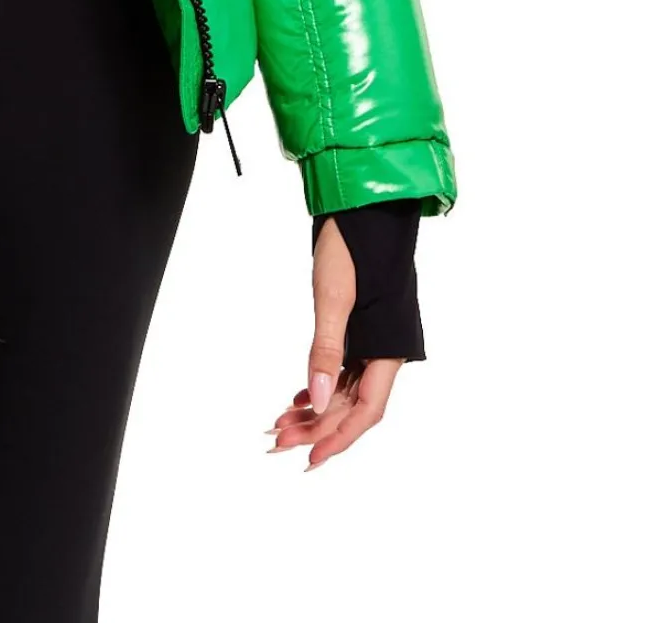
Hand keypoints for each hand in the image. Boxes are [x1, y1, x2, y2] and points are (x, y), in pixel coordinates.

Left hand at [265, 217, 405, 468]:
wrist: (362, 208)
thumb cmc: (351, 246)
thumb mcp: (333, 298)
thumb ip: (326, 351)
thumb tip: (318, 401)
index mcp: (388, 348)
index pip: (366, 410)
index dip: (339, 438)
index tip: (310, 459)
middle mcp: (385, 350)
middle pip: (353, 405)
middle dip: (317, 427)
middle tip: (278, 441)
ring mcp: (372, 339)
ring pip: (346, 389)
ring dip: (316, 409)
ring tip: (281, 423)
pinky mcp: (359, 327)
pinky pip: (342, 370)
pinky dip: (320, 385)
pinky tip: (298, 397)